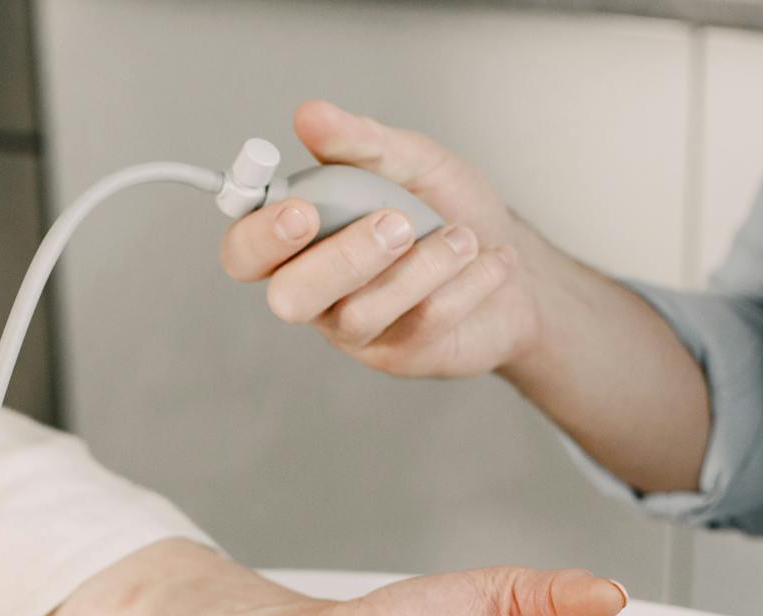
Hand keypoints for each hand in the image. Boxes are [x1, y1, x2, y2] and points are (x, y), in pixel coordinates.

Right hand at [220, 100, 544, 378]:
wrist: (518, 269)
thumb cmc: (448, 213)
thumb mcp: (410, 162)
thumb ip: (360, 143)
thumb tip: (310, 115)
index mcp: (299, 239)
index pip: (245, 252)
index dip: (259, 236)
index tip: (301, 208)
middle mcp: (315, 290)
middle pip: (289, 297)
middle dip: (341, 259)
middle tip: (395, 224)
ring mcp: (354, 329)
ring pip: (359, 313)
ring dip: (422, 267)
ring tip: (463, 237)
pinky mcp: (399, 354)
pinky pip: (418, 323)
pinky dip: (464, 283)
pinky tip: (489, 261)